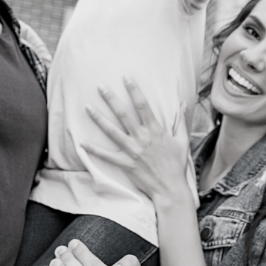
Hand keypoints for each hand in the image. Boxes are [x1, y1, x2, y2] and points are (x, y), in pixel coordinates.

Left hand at [83, 78, 188, 204]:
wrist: (170, 189)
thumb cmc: (176, 164)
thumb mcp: (181, 140)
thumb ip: (180, 121)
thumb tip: (184, 103)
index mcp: (155, 130)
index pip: (142, 104)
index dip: (133, 90)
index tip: (126, 77)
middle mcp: (141, 137)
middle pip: (123, 114)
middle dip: (111, 99)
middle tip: (100, 86)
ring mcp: (132, 150)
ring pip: (111, 131)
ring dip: (98, 118)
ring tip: (87, 107)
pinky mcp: (125, 164)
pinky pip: (106, 155)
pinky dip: (93, 150)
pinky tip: (82, 143)